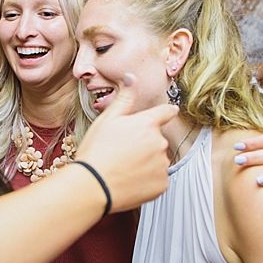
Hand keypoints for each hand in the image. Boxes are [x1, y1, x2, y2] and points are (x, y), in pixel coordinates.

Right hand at [76, 73, 176, 211]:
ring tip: (124, 167)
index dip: (166, 112)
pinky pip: (158, 179)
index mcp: (147, 124)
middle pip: (158, 139)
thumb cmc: (96, 151)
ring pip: (158, 160)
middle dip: (146, 143)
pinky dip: (147, 180)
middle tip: (124, 151)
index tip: (170, 112)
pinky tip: (130, 179)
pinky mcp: (162, 184)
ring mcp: (162, 165)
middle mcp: (160, 142)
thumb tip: (131, 77)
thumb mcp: (107, 119)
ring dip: (147, 162)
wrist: (92, 186)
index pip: (166, 112)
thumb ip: (125, 98)